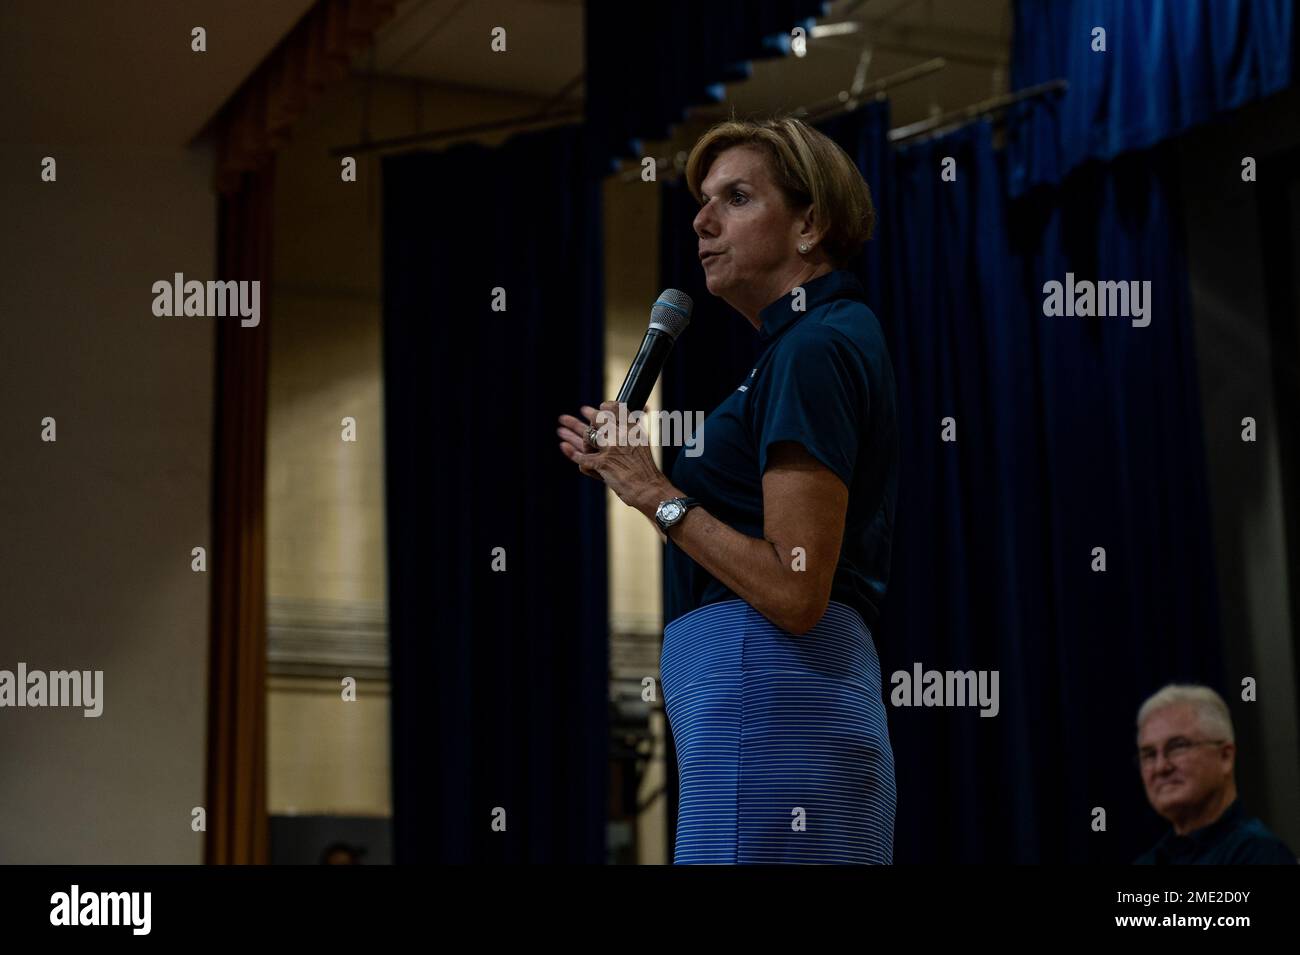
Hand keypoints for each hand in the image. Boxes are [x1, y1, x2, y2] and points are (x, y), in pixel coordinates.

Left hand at [557, 400, 674, 515]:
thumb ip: (638, 425)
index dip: (607, 406)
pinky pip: (582, 457)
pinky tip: (563, 446)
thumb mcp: (644, 442)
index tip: (602, 406)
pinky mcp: (602, 464)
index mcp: (632, 430)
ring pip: (588, 435)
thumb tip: (645, 406)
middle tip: (584, 410)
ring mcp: (610, 449)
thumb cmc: (646, 467)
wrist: (648, 488)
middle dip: (591, 415)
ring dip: (577, 436)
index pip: (617, 409)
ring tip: (565, 430)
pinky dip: (572, 453)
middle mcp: (621, 436)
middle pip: (599, 418)